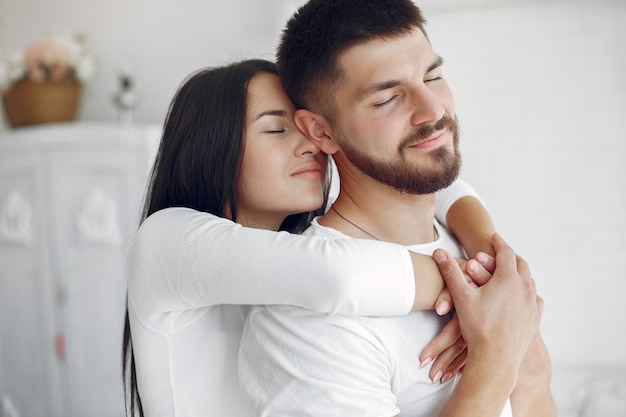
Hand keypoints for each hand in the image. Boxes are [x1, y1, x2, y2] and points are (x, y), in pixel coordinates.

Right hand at [433, 234, 542, 375]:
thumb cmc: (477, 326)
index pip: (505, 252)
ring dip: (520, 274)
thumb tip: (438, 252)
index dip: (498, 243)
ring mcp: (533, 304)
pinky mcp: (535, 319)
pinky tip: (521, 295)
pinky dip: (527, 291)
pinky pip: (534, 299)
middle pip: (521, 264)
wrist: (496, 358)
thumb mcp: (461, 296)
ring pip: (529, 282)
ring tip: (511, 272)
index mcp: (508, 278)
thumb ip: (450, 271)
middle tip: (503, 251)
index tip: (494, 237)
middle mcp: (525, 288)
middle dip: (511, 256)